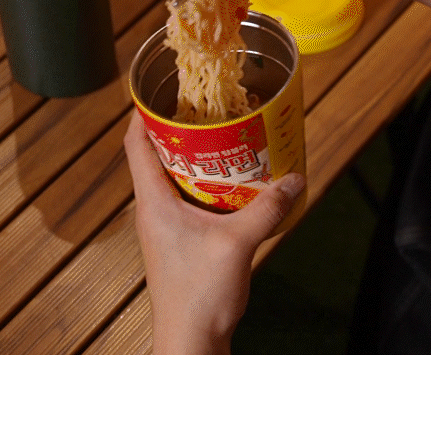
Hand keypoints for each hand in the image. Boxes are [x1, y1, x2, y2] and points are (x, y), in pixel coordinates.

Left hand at [124, 109, 304, 353]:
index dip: (143, 112)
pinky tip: (237, 182)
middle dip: (180, 128)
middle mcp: (153, 210)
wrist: (191, 343)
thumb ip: (268, 208)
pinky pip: (191, 198)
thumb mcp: (238, 244)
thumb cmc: (198, 296)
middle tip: (208, 106)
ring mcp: (166, 227)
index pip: (135, 144)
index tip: (160, 87)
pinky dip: (209, 182)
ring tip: (226, 136)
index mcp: (153, 202)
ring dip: (197, 156)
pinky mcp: (181, 241)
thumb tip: (296, 178)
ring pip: (175, 177)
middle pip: (156, 155)